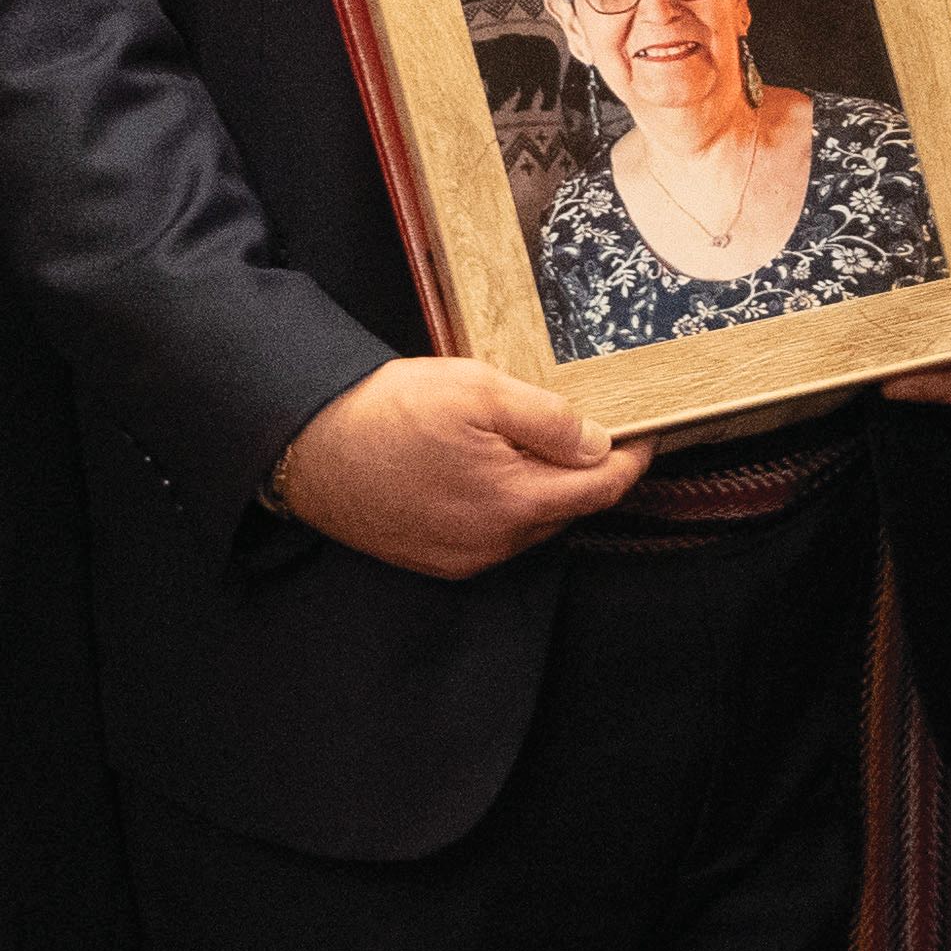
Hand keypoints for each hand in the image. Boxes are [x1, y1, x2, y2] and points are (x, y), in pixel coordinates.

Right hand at [272, 357, 647, 575]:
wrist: (305, 447)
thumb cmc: (386, 412)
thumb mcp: (478, 391)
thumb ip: (548, 420)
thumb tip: (600, 444)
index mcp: (514, 503)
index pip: (599, 490)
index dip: (630, 461)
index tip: (646, 435)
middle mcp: (494, 544)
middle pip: (566, 508)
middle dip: (582, 471)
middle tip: (581, 424)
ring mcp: (462, 557)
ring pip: (528, 522)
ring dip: (539, 487)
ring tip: (521, 439)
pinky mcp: (433, 559)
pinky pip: (491, 534)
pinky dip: (503, 503)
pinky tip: (482, 466)